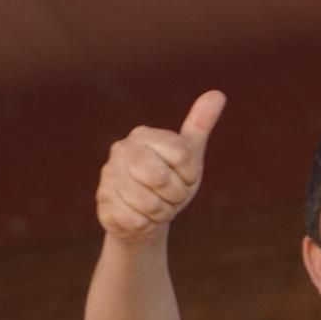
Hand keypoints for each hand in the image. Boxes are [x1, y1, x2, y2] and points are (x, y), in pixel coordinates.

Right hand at [95, 91, 226, 242]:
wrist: (145, 215)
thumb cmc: (170, 181)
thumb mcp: (189, 155)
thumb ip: (200, 124)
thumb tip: (218, 94)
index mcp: (144, 135)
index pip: (182, 154)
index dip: (190, 175)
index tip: (185, 178)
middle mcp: (121, 151)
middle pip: (161, 177)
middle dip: (175, 195)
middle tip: (172, 197)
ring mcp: (108, 176)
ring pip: (149, 203)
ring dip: (161, 212)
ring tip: (157, 207)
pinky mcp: (102, 204)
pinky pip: (136, 221)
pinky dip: (146, 225)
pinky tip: (141, 218)